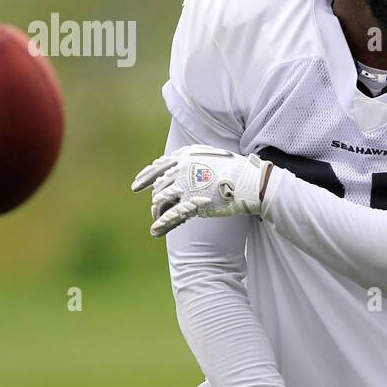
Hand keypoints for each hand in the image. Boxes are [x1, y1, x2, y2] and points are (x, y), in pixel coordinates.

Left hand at [130, 144, 269, 235]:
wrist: (250, 182)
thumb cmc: (236, 169)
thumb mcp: (212, 155)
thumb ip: (193, 158)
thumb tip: (179, 161)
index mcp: (184, 157)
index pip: (157, 167)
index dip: (145, 178)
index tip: (136, 186)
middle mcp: (180, 169)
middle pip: (159, 187)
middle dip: (155, 200)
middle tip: (155, 211)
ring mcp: (185, 186)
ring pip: (161, 201)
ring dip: (157, 214)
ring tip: (157, 222)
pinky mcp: (191, 203)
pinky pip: (171, 215)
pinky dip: (162, 224)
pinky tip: (156, 231)